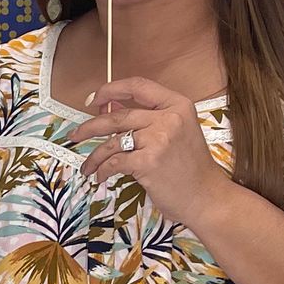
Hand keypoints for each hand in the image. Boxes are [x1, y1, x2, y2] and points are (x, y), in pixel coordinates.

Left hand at [75, 78, 227, 231]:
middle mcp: (169, 118)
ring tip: (87, 165)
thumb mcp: (178, 132)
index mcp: (177, 105)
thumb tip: (110, 109)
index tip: (94, 99)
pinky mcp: (149, 162)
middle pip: (118, 115)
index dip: (111, 89)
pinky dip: (103, 170)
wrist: (207, 197)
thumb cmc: (191, 168)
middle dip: (91, 126)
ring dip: (94, 155)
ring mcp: (159, 139)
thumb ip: (150, 118)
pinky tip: (100, 176)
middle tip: (76, 134)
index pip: (138, 86)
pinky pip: (114, 162)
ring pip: (112, 141)